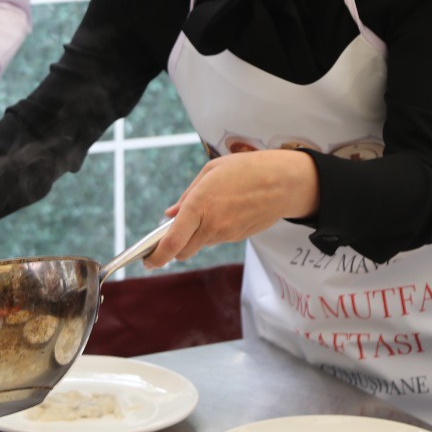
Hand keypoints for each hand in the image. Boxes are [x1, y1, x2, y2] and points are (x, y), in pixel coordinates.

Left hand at [147, 150, 319, 267]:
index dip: (157, 256)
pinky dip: (212, 231)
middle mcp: (211, 225)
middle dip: (173, 248)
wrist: (283, 182)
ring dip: (195, 236)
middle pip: (183, 251)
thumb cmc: (245, 170)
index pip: (172, 241)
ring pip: (200, 244)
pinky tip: (223, 211)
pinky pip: (217, 238)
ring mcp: (226, 234)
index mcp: (199, 206)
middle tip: (170, 235)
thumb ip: (186, 196)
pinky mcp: (238, 237)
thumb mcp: (210, 172)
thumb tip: (170, 214)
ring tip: (206, 210)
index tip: (148, 261)